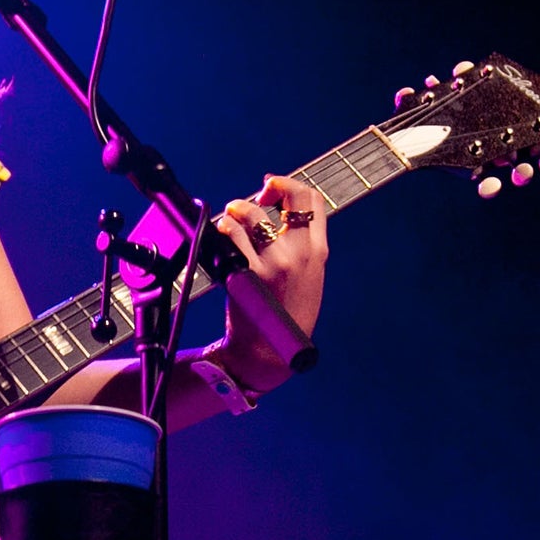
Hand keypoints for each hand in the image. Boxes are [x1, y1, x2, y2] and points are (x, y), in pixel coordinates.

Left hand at [209, 175, 328, 393]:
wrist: (270, 353)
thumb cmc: (286, 316)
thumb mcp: (309, 279)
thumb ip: (301, 248)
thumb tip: (279, 214)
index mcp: (317, 252)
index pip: (312, 200)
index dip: (290, 186)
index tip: (274, 192)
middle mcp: (298, 253)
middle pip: (287, 196)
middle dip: (268, 188)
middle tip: (255, 200)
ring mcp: (273, 262)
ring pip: (251, 213)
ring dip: (237, 210)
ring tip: (231, 220)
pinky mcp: (247, 272)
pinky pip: (230, 234)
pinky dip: (223, 229)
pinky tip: (222, 236)